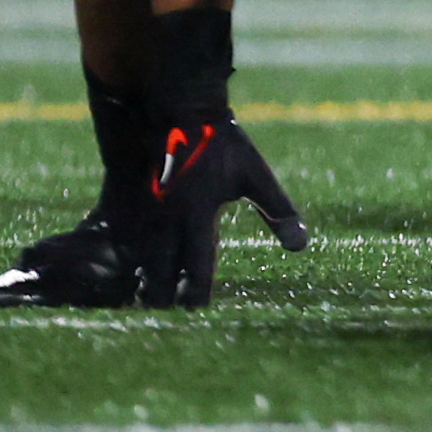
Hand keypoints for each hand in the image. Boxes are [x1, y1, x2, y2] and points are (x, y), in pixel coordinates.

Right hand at [133, 116, 310, 304]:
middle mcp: (168, 219)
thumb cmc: (223, 145)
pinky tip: (136, 275)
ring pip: (143, 260)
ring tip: (150, 305)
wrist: (179, 112)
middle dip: (164, 298)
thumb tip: (300, 247)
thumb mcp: (256, 176)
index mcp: (199, 214)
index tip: (199, 315)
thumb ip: (278, 211)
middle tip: (168, 319)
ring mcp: (147, 213)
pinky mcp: (135, 206)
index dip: (197, 294)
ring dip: (147, 283)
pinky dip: (134, 262)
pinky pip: (131, 244)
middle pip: (161, 273)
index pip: (197, 267)